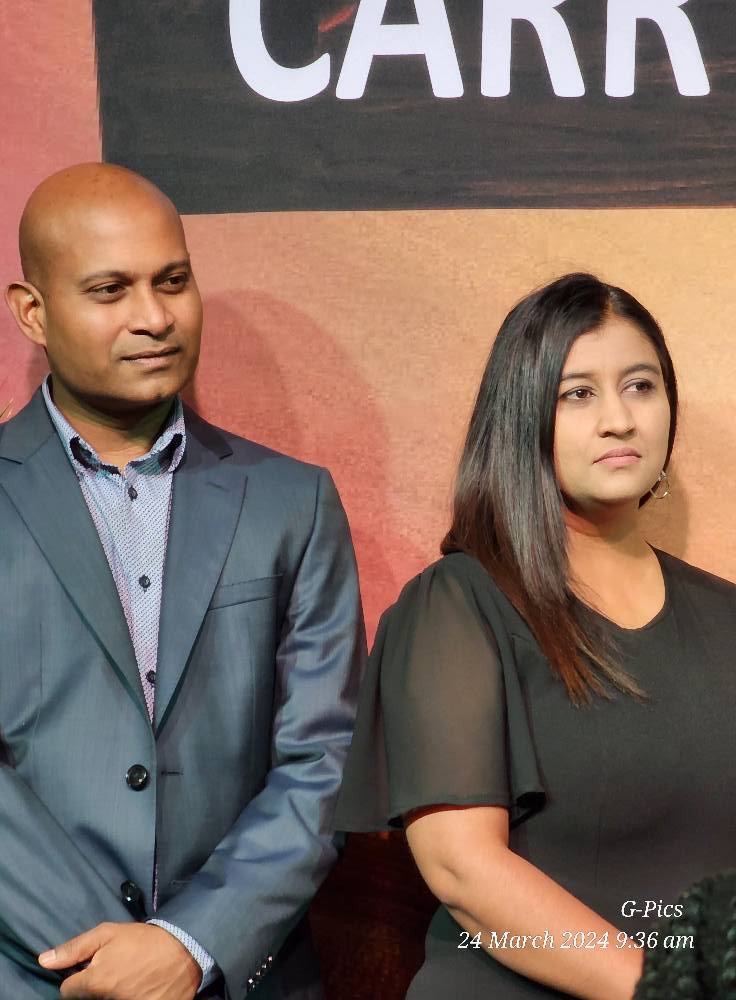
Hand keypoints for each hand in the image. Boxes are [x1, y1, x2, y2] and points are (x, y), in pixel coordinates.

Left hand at [39, 922, 200, 999]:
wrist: (184, 950)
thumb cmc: (144, 939)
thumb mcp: (108, 933)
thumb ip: (74, 948)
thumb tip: (44, 960)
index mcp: (95, 981)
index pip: (67, 991)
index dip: (77, 978)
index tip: (90, 969)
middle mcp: (107, 999)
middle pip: (89, 998)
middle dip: (97, 985)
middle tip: (115, 968)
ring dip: (114, 992)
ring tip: (130, 976)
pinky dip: (132, 996)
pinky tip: (140, 986)